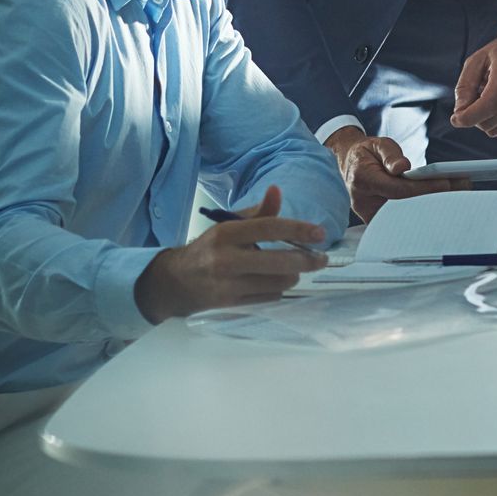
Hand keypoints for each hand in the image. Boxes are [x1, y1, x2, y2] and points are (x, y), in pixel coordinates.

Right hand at [133, 186, 326, 322]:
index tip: (320, 233)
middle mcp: (227, 259)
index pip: (268, 228)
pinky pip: (269, 297)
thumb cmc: (209, 249)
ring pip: (277, 283)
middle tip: (321, 258)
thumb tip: (277, 190)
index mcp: (226, 233)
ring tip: (293, 269)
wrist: (175, 282)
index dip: (298, 229)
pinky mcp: (233, 304)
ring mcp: (229, 285)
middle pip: (278, 261)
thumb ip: (258, 213)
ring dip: (292, 275)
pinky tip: (275, 282)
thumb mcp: (229, 226)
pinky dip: (278, 289)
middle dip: (306, 260)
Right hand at [325, 126, 458, 222]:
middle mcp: (364, 201)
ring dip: (432, 209)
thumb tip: (402, 166)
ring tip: (459, 198)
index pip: (398, 189)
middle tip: (462, 192)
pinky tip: (443, 206)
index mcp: (363, 179)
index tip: (447, 183)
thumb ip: (390, 154)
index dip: (424, 188)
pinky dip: (423, 214)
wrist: (351, 165)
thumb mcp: (378, 145)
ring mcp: (369, 214)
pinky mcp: (377, 221)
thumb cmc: (368, 153)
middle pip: (405, 208)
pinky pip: (402, 221)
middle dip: (434, 201)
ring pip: (405, 218)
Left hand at [449, 18, 496, 145]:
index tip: (456, 119)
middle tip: (479, 97)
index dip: (468, 117)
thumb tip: (459, 114)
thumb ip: (464, 87)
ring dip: (489, 120)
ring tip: (496, 98)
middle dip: (476, 116)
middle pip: (489, 123)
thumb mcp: (476, 61)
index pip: (488, 107)